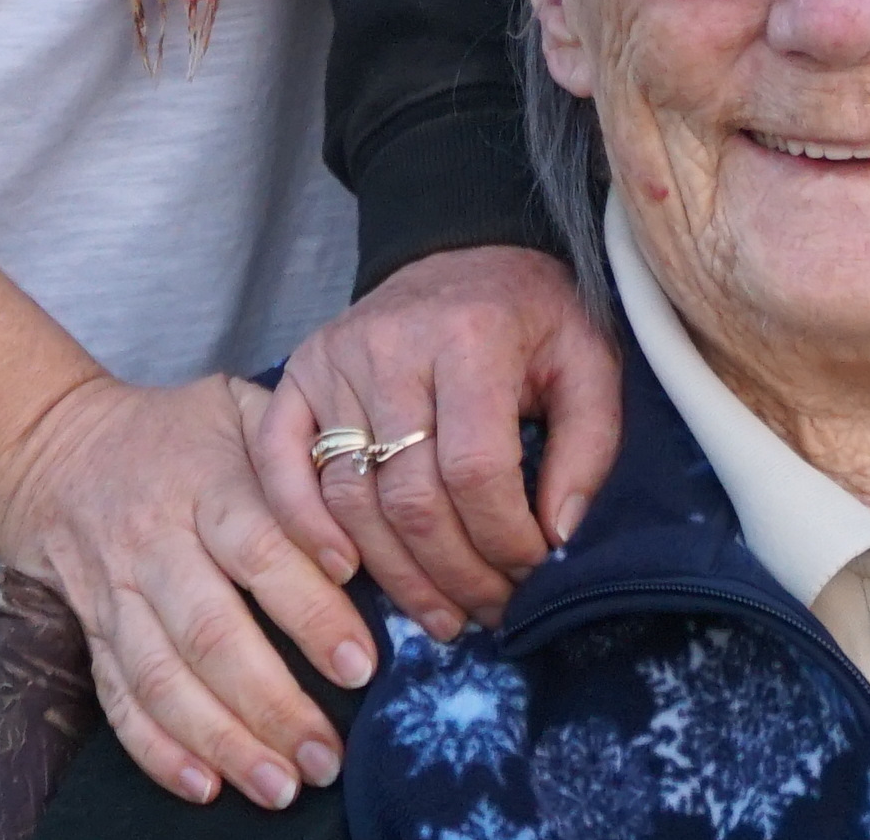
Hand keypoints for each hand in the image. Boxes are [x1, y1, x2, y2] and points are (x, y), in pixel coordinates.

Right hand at [0, 370, 373, 811]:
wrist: (55, 447)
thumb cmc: (175, 433)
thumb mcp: (234, 407)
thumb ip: (295, 448)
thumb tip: (367, 500)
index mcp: (202, 483)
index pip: (259, 551)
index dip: (309, 610)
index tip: (359, 665)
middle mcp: (154, 542)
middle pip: (209, 631)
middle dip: (271, 703)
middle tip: (327, 757)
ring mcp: (116, 593)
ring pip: (163, 678)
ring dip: (222, 740)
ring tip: (281, 787)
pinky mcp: (92, 633)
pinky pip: (117, 698)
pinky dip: (156, 750)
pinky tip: (204, 786)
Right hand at [256, 244, 619, 642]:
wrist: (464, 253)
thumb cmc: (533, 319)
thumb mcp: (589, 364)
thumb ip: (589, 448)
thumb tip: (559, 537)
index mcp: (470, 337)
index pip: (476, 469)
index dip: (506, 540)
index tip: (535, 572)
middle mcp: (391, 346)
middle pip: (412, 496)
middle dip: (458, 574)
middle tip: (492, 611)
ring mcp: (334, 359)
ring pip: (352, 496)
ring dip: (397, 574)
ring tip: (442, 614)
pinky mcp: (298, 372)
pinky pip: (280, 460)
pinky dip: (302, 522)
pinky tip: (343, 572)